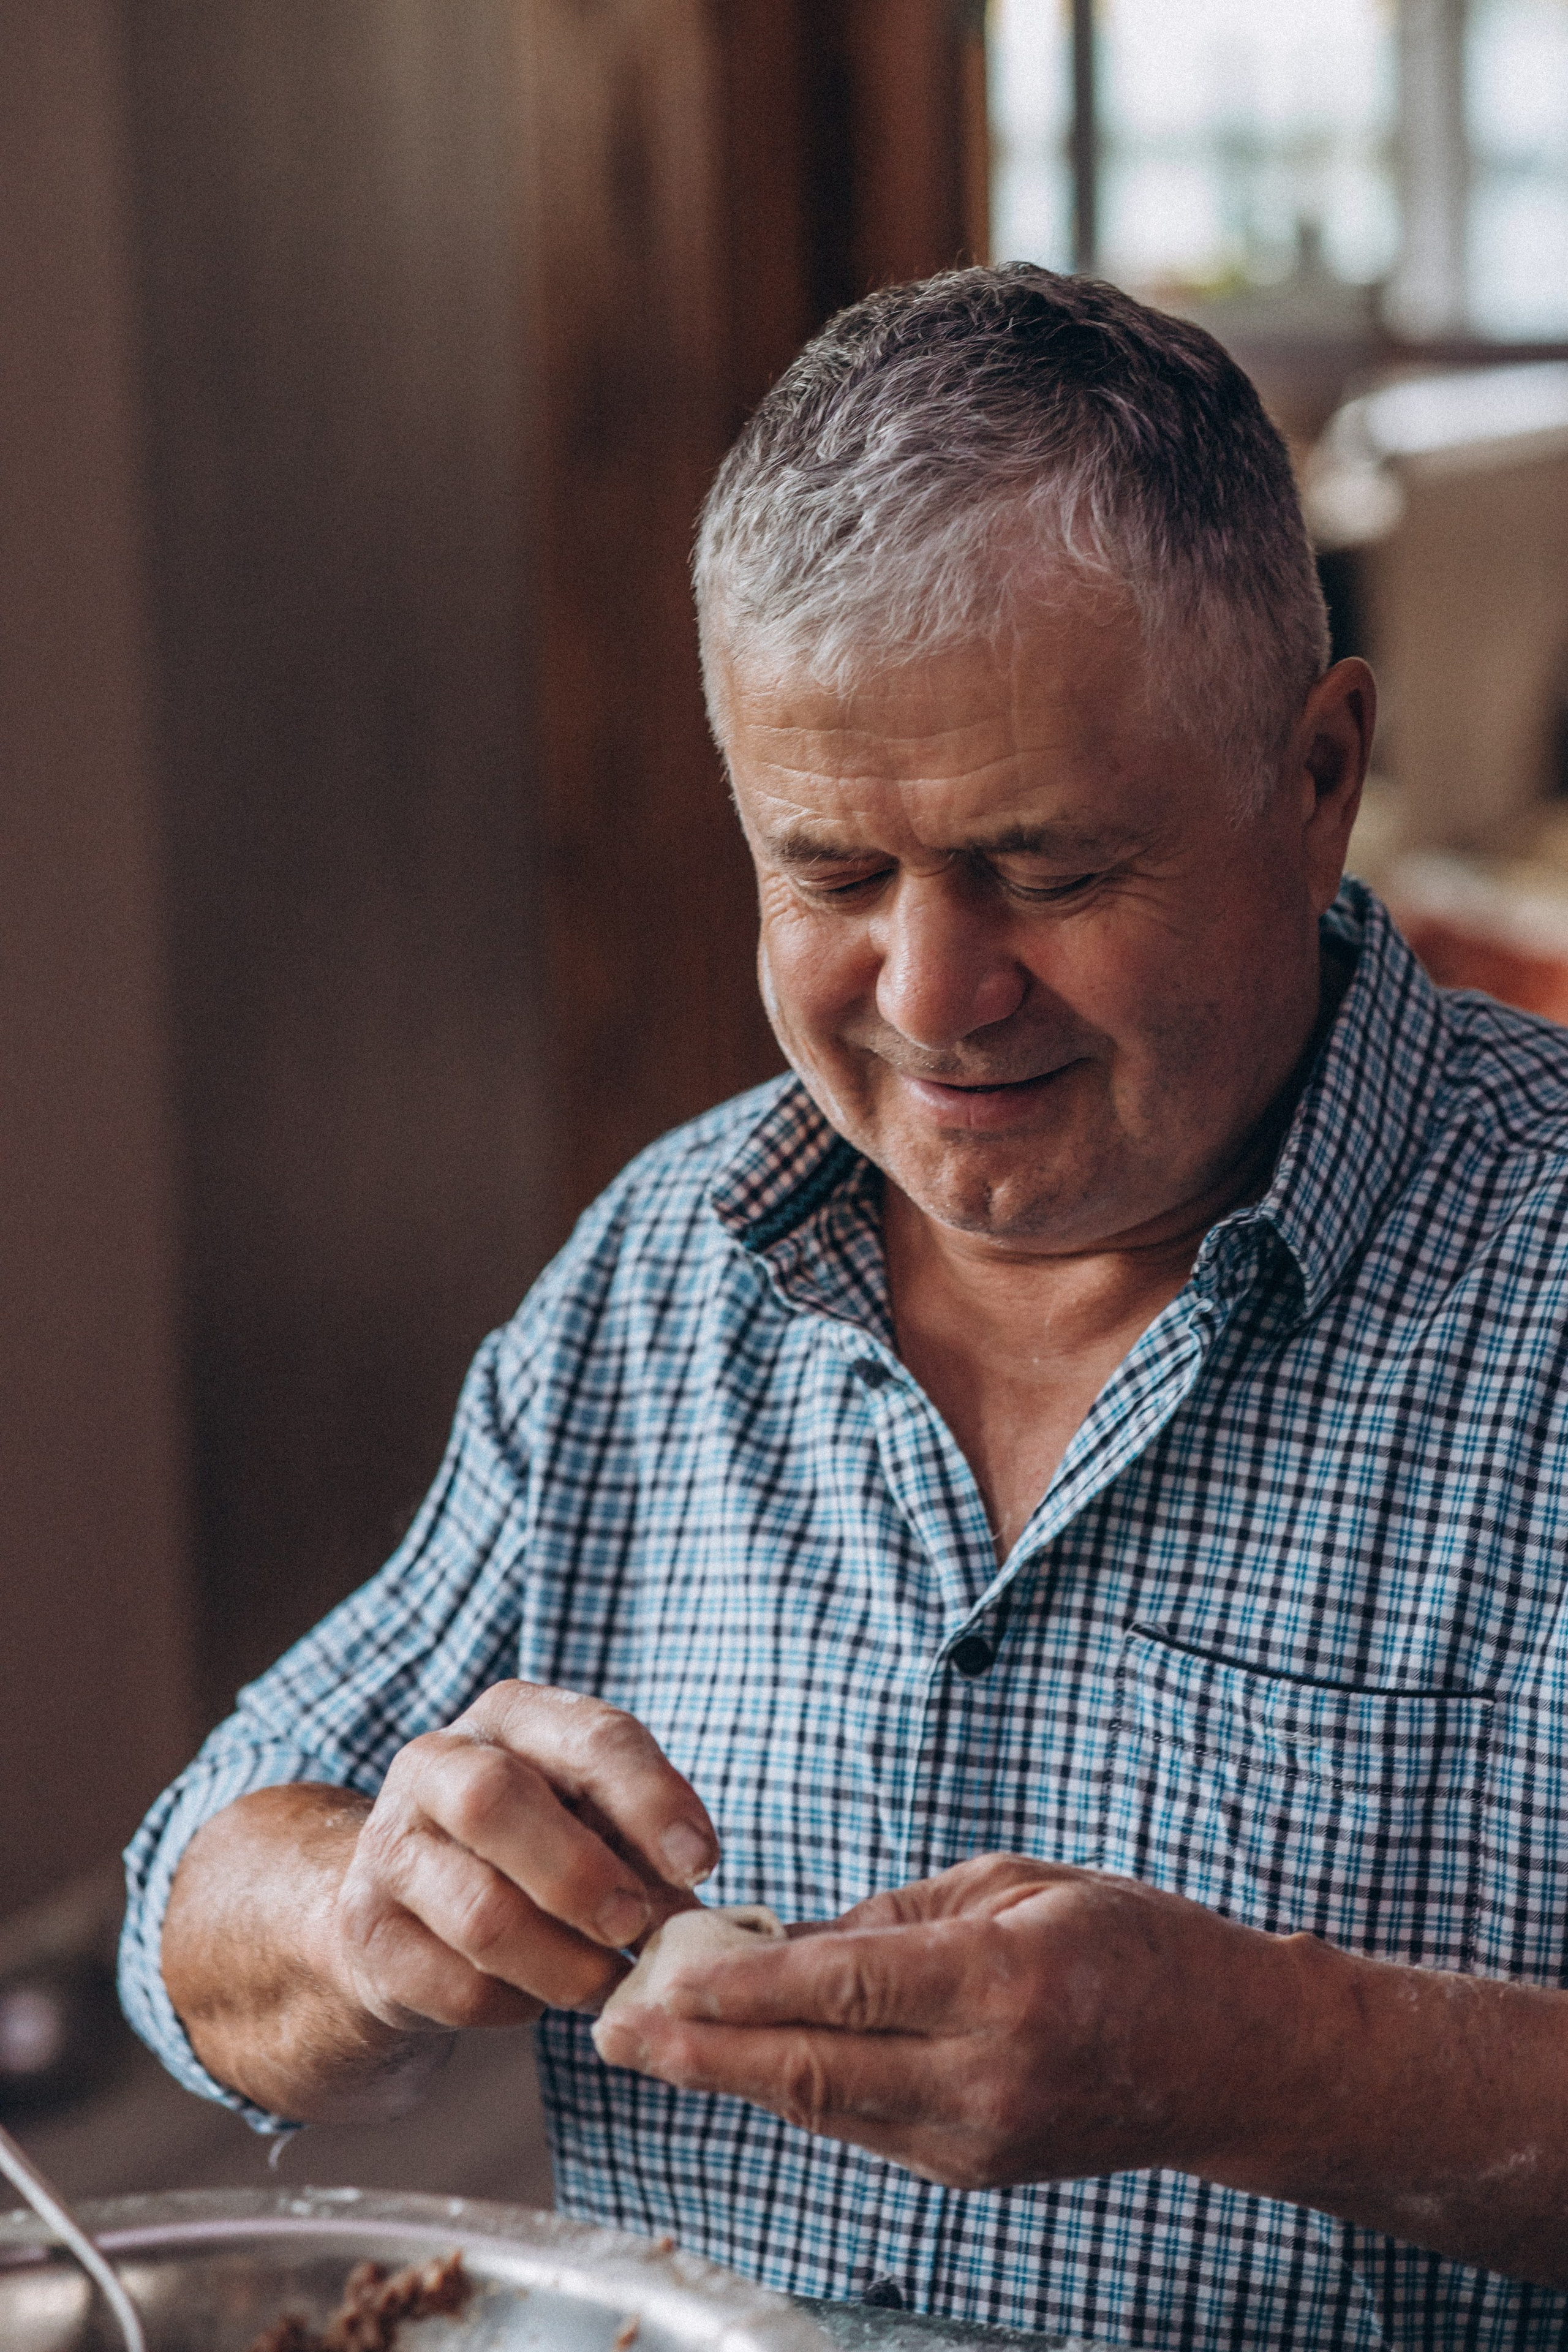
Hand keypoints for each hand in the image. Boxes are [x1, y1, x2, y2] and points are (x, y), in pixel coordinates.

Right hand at [324, 1681, 719, 2033]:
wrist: (415, 1901)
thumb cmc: (541, 1846)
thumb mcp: (596, 1820)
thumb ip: (644, 1848)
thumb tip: (693, 1909)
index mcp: (513, 1716)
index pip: (591, 1736)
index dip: (654, 1801)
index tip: (704, 1864)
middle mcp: (437, 1762)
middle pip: (496, 1802)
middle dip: (581, 1875)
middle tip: (634, 1927)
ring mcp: (390, 1846)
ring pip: (481, 1913)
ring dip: (564, 1964)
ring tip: (606, 1981)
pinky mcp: (367, 1931)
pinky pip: (458, 1986)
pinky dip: (519, 2005)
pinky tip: (539, 1995)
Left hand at [592, 1852, 1311, 2190]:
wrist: (1230, 2059)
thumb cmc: (1136, 1944)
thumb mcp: (1021, 1886)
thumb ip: (901, 1918)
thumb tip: (792, 1940)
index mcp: (1005, 1985)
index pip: (846, 1989)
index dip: (745, 1984)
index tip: (662, 1970)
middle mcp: (986, 2077)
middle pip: (816, 2069)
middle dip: (701, 2051)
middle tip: (610, 2028)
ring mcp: (979, 2140)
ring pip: (826, 2109)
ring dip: (730, 2077)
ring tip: (646, 2043)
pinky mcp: (974, 2173)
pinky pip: (862, 2129)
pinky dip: (794, 2093)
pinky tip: (736, 2065)